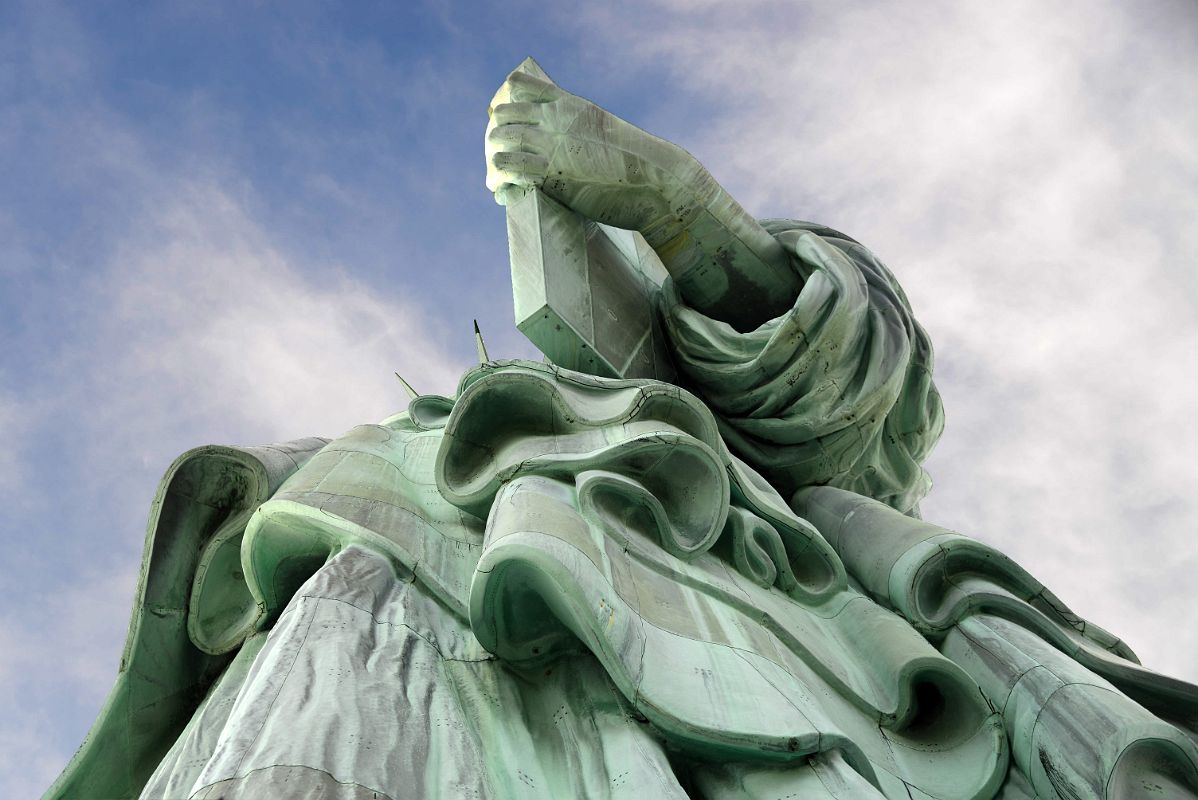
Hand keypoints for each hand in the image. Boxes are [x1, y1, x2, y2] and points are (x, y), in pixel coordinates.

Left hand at [485, 62, 801, 330]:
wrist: (654, 182)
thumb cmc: (636, 165)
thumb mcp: (605, 131)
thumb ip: (579, 130)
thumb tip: (571, 146)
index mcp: (569, 104)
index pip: (520, 85)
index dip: (507, 105)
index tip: (506, 123)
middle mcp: (555, 118)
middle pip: (503, 114)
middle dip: (496, 136)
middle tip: (500, 157)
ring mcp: (550, 143)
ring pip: (498, 140)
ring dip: (494, 159)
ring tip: (498, 178)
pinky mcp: (548, 173)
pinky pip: (505, 170)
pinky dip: (498, 181)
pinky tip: (502, 192)